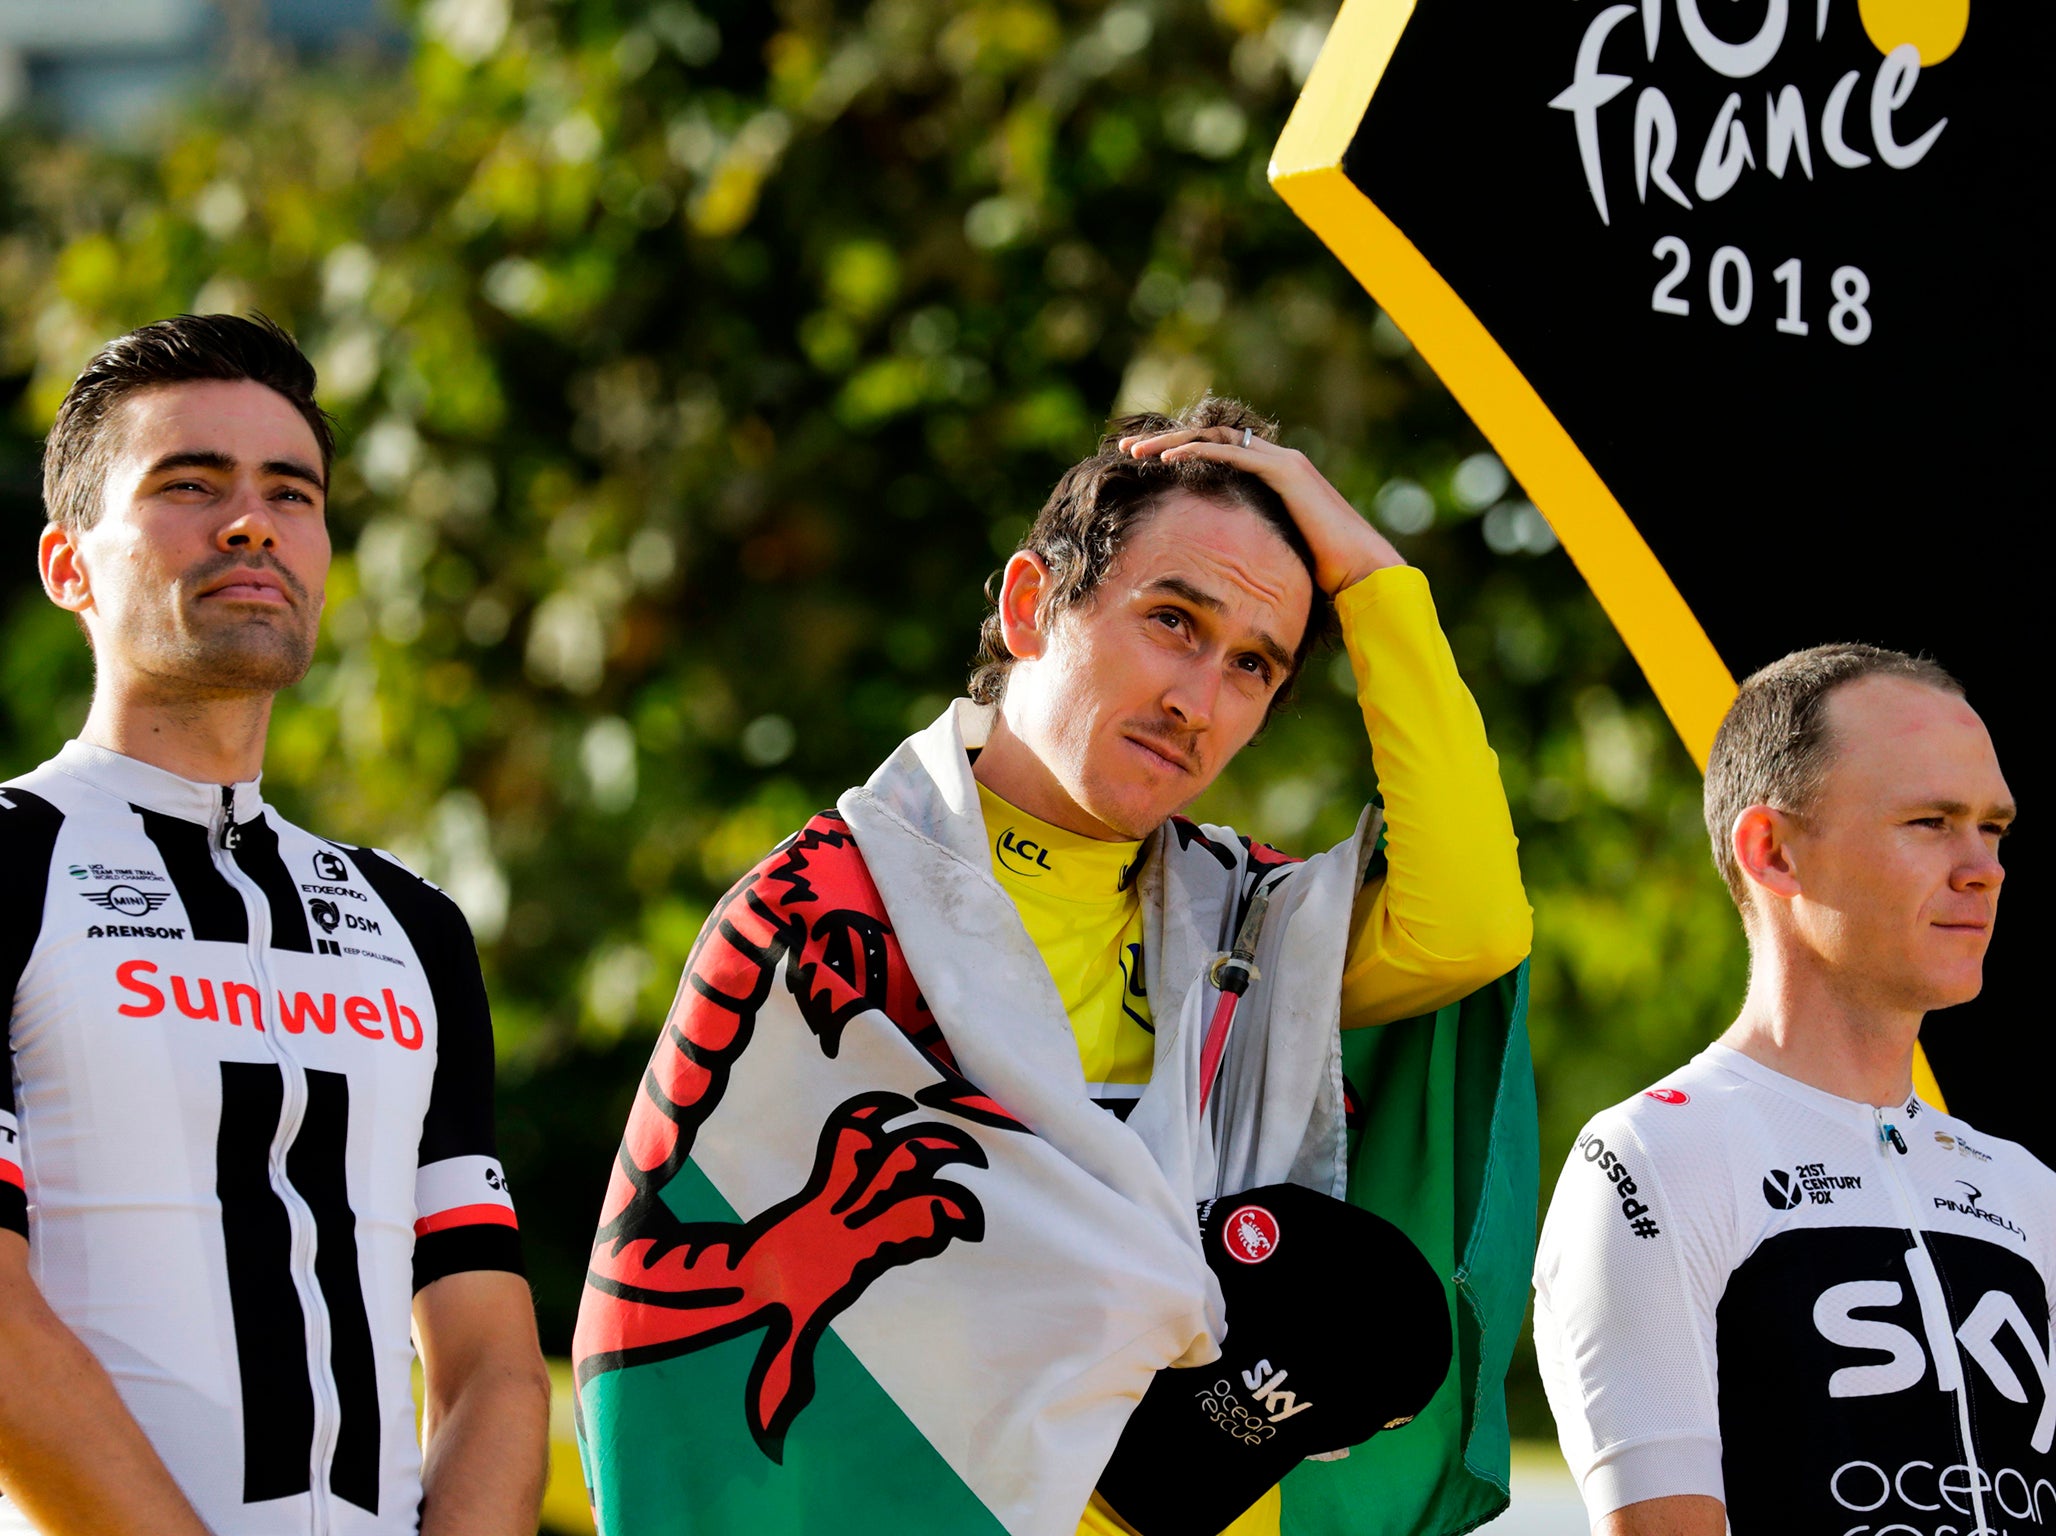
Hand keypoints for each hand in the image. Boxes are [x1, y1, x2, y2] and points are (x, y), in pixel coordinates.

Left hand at [1118, 426, 1405, 594]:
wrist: (1362, 571)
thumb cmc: (1323, 574)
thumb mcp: (1273, 554)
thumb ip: (1251, 545)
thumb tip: (1224, 571)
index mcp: (1273, 476)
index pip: (1217, 452)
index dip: (1179, 452)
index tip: (1143, 463)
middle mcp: (1277, 460)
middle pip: (1209, 437)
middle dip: (1165, 440)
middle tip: (1127, 448)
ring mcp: (1282, 462)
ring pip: (1214, 437)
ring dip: (1172, 441)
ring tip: (1137, 451)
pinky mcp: (1284, 471)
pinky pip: (1231, 452)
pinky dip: (1196, 451)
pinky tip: (1167, 459)